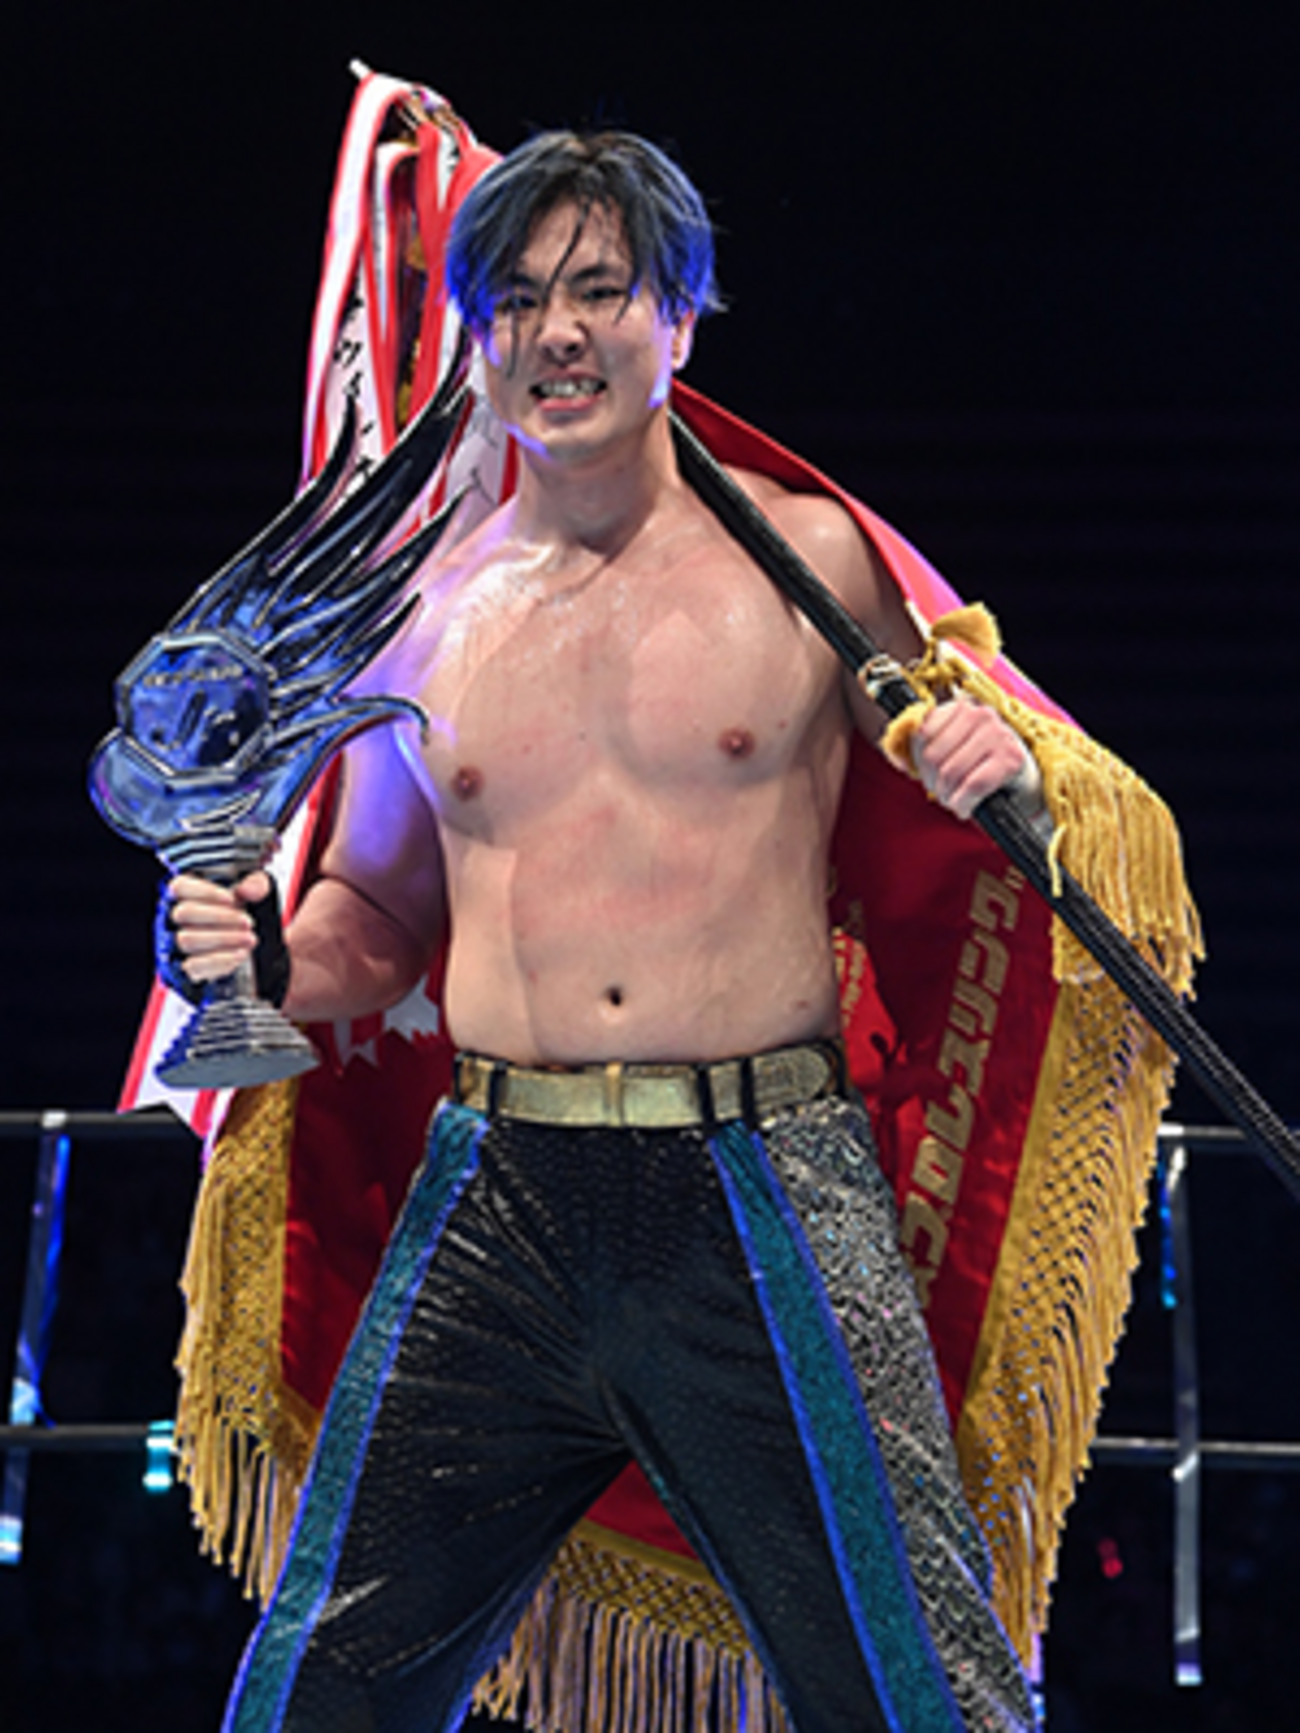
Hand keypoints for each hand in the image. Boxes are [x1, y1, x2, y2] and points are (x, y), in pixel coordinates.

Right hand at [157, 872, 290, 1004]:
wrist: (236, 942)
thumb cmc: (236, 911)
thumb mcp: (250, 891)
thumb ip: (255, 883)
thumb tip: (251, 889)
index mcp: (182, 894)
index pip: (181, 886)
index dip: (205, 892)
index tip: (231, 899)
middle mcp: (171, 918)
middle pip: (184, 913)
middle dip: (220, 917)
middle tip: (248, 922)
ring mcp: (173, 944)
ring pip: (187, 939)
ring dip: (222, 939)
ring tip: (249, 938)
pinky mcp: (182, 968)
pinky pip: (194, 966)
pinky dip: (221, 960)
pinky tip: (240, 954)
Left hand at [912, 698, 1033, 821]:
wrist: (1024, 781)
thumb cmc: (984, 765)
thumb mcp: (956, 747)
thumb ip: (928, 745)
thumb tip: (899, 758)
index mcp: (961, 708)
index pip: (922, 733)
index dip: (918, 761)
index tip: (927, 775)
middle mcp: (980, 715)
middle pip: (934, 755)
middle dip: (933, 783)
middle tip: (941, 793)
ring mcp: (998, 735)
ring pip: (952, 771)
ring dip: (948, 796)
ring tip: (954, 801)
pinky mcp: (1011, 759)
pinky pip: (973, 786)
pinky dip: (963, 803)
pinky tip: (965, 807)